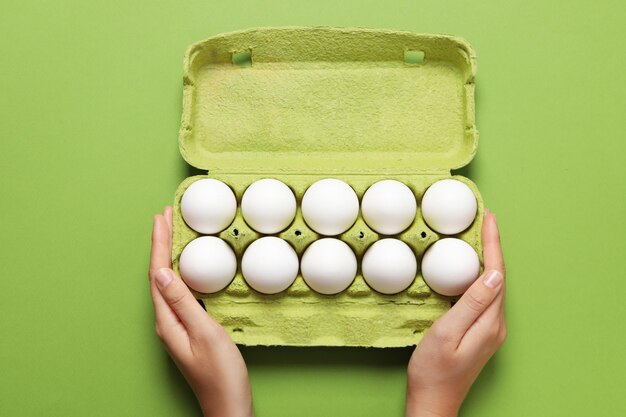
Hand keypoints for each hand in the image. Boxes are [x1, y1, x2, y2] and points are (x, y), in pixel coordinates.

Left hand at [149, 206, 253, 416]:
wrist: (229, 405)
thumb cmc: (221, 374)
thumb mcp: (206, 333)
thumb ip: (185, 302)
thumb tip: (163, 273)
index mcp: (168, 320)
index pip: (158, 273)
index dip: (159, 244)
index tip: (161, 218)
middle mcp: (167, 321)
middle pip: (160, 274)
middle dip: (162, 243)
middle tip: (166, 216)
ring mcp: (177, 326)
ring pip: (169, 282)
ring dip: (171, 255)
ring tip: (174, 233)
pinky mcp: (189, 329)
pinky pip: (181, 292)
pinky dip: (183, 272)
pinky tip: (189, 267)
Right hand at [406, 209, 505, 416]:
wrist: (433, 401)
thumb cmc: (433, 371)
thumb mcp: (446, 333)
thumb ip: (471, 303)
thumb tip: (493, 274)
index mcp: (489, 322)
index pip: (496, 273)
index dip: (493, 243)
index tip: (489, 218)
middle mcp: (495, 325)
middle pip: (498, 276)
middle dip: (492, 246)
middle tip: (483, 220)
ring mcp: (490, 330)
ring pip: (492, 286)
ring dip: (487, 259)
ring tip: (478, 237)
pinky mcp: (481, 333)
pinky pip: (484, 297)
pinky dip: (479, 276)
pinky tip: (470, 269)